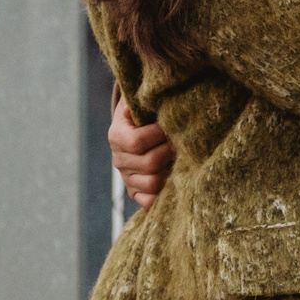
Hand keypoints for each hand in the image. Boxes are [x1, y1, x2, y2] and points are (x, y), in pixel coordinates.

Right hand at [109, 86, 173, 207]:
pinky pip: (149, 201)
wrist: (138, 129)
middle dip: (170, 152)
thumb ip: (145, 98)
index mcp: (117, 135)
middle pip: (149, 163)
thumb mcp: (142, 100)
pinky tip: (174, 175)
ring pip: (153, 183)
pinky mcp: (136, 192)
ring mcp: (127, 178)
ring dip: (171, 170)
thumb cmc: (146, 110)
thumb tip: (145, 99)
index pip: (137, 142)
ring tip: (180, 157)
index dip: (158, 134)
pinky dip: (164, 192)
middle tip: (182, 142)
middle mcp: (118, 159)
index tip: (171, 125)